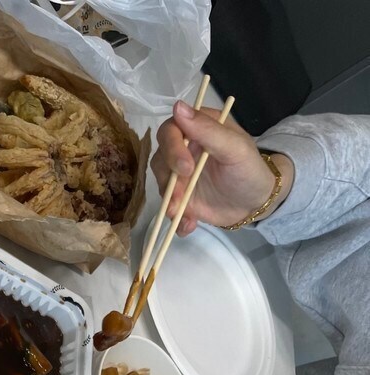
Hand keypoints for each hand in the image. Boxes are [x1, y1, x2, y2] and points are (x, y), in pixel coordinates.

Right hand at [150, 101, 292, 235]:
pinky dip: (177, 218)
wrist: (256, 202)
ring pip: (162, 185)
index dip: (172, 149)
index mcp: (197, 130)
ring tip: (185, 215)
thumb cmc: (250, 169)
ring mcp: (180, 176)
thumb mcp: (235, 148)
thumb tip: (178, 106)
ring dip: (171, 202)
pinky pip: (170, 207)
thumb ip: (208, 130)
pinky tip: (189, 225)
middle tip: (181, 198)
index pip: (170, 131)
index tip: (185, 168)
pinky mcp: (181, 198)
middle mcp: (183, 150)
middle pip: (160, 159)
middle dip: (168, 181)